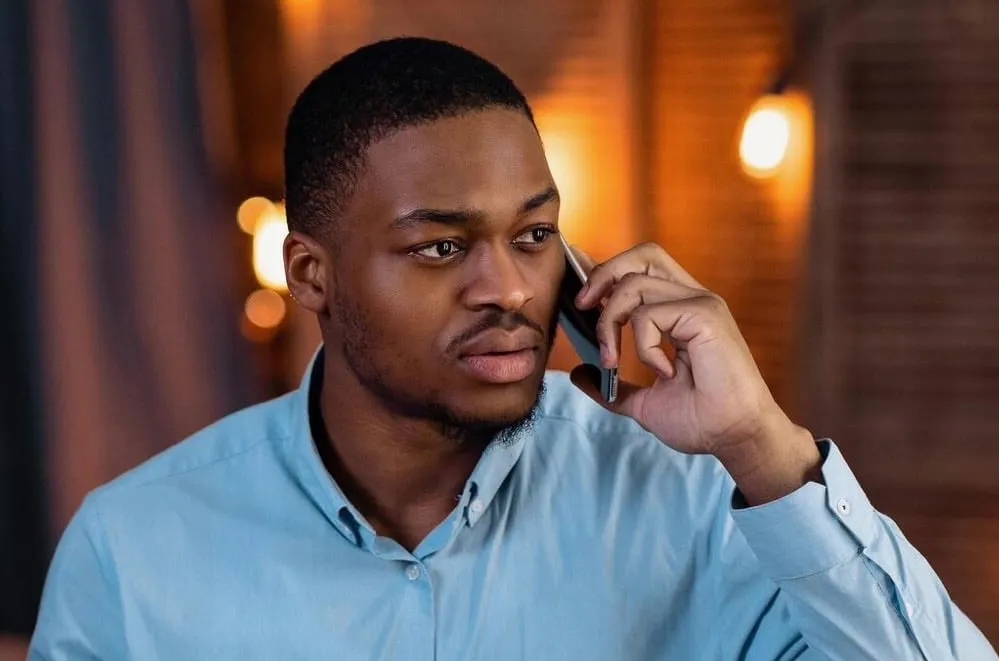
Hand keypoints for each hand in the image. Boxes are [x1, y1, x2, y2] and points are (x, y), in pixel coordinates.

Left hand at [569, 242, 820, 502]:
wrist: (737, 438)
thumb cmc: (703, 420)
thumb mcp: (644, 402)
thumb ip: (612, 386)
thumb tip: (579, 373)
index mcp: (682, 311)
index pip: (642, 268)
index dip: (607, 271)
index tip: (580, 296)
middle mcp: (693, 299)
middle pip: (642, 255)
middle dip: (603, 274)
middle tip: (582, 308)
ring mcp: (701, 303)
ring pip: (633, 284)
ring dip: (610, 323)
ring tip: (612, 360)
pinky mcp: (705, 315)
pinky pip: (649, 315)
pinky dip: (641, 345)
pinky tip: (662, 370)